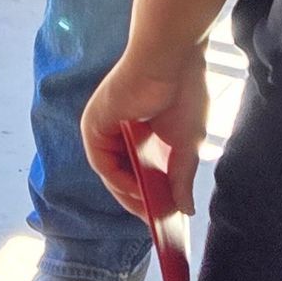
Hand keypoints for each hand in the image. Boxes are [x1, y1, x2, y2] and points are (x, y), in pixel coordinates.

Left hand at [83, 45, 209, 219]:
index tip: (165, 216)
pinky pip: (102, 163)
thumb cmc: (183, 91)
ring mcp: (104, 127)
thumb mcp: (187, 144)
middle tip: (157, 221)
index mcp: (140, 131)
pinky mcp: (94, 124)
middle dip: (140, 200)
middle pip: (123, 175)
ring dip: (129, 195)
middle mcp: (118, 130)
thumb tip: (186, 209)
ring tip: (151, 212)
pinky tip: (138, 192)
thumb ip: (181, 177)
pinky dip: (118, 181)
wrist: (171, 59)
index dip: (151, 195)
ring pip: (112, 173)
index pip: (139, 171)